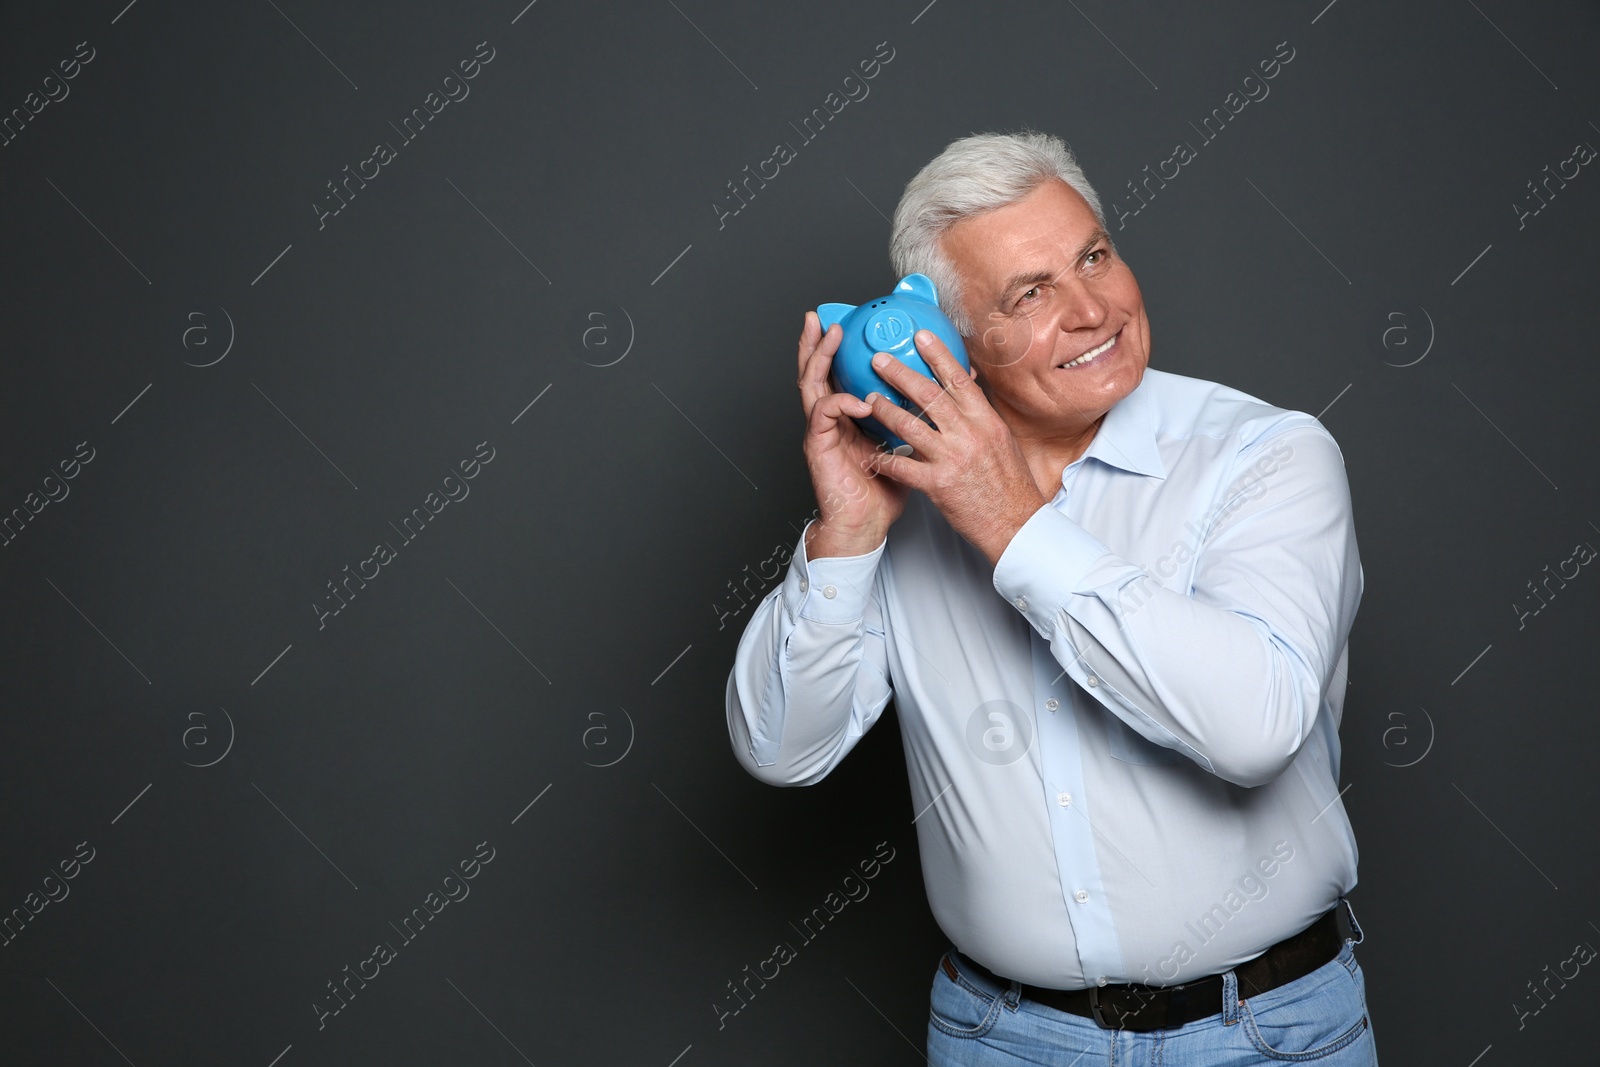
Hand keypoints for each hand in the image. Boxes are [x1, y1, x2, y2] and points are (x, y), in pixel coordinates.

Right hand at [796, 311, 909, 555]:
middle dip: (816, 342)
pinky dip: (841, 402)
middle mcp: (831, 420)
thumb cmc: (884, 490)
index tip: (846, 323)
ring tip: (829, 336)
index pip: (839, 373)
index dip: (838, 348)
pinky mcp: (819, 447)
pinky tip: (858, 401)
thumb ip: (918, 418)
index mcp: (848, 416)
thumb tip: (953, 395)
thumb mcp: (907, 444)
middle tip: (820, 317)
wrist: (865, 525)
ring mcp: (822, 432)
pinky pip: (825, 415)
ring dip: (819, 357)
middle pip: (818, 372)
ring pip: (812, 385)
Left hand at [861, 330, 1046, 566]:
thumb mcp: (1001, 440)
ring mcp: (952, 459)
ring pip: (910, 426)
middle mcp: (969, 435)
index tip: (920, 336)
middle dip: (900, 374)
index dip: (938, 355)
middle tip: (879, 359)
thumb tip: (968, 388)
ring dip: (885, 410)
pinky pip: (902, 467)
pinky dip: (884, 459)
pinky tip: (871, 453)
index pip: (958, 379)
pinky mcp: (938, 484)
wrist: (1016, 524)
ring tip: (868, 398)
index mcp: (985, 421)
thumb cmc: (1010, 485)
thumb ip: (979, 415)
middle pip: (929, 395)